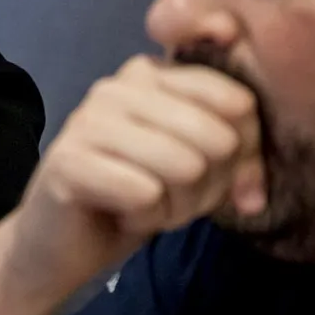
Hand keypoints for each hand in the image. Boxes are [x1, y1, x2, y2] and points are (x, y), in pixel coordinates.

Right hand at [9, 55, 266, 293]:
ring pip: (185, 166)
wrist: (61, 241)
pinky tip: (121, 214)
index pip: (237, 102)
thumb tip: (253, 196)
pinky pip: (146, 194)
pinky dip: (145, 218)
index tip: (222, 181)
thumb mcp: (198, 166)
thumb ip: (235, 156)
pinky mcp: (68, 161)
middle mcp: (116, 86)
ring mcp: (87, 120)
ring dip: (177, 206)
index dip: (246, 155)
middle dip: (208, 187)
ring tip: (148, 207)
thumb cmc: (135, 196)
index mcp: (151, 73)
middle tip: (174, 199)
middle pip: (216, 139)